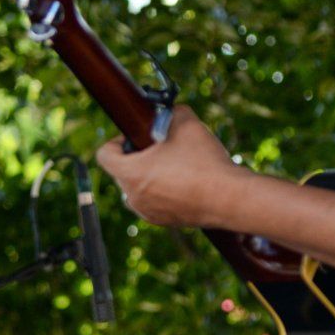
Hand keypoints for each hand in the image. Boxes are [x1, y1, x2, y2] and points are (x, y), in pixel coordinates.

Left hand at [94, 106, 245, 228]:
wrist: (230, 198)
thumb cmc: (204, 162)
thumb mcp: (186, 123)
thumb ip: (170, 113)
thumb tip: (168, 112)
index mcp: (129, 174)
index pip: (104, 155)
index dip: (116, 141)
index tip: (136, 137)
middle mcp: (132, 197)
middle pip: (121, 171)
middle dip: (137, 157)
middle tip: (161, 149)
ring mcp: (147, 212)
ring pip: (138, 188)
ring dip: (150, 175)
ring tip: (174, 165)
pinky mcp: (163, 222)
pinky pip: (153, 202)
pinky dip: (162, 191)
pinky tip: (184, 182)